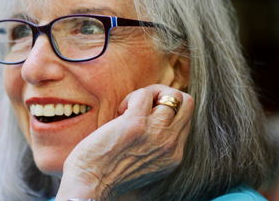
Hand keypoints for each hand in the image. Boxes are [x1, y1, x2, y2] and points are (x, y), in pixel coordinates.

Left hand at [57, 84, 193, 199]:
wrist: (91, 184)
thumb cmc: (109, 172)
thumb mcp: (146, 163)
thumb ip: (157, 144)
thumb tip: (154, 116)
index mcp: (174, 155)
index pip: (185, 119)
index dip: (167, 110)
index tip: (147, 117)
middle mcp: (171, 144)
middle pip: (187, 102)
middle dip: (166, 96)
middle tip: (144, 105)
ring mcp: (156, 132)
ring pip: (171, 95)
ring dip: (149, 95)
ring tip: (129, 110)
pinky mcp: (136, 122)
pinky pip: (144, 94)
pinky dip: (131, 97)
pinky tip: (119, 113)